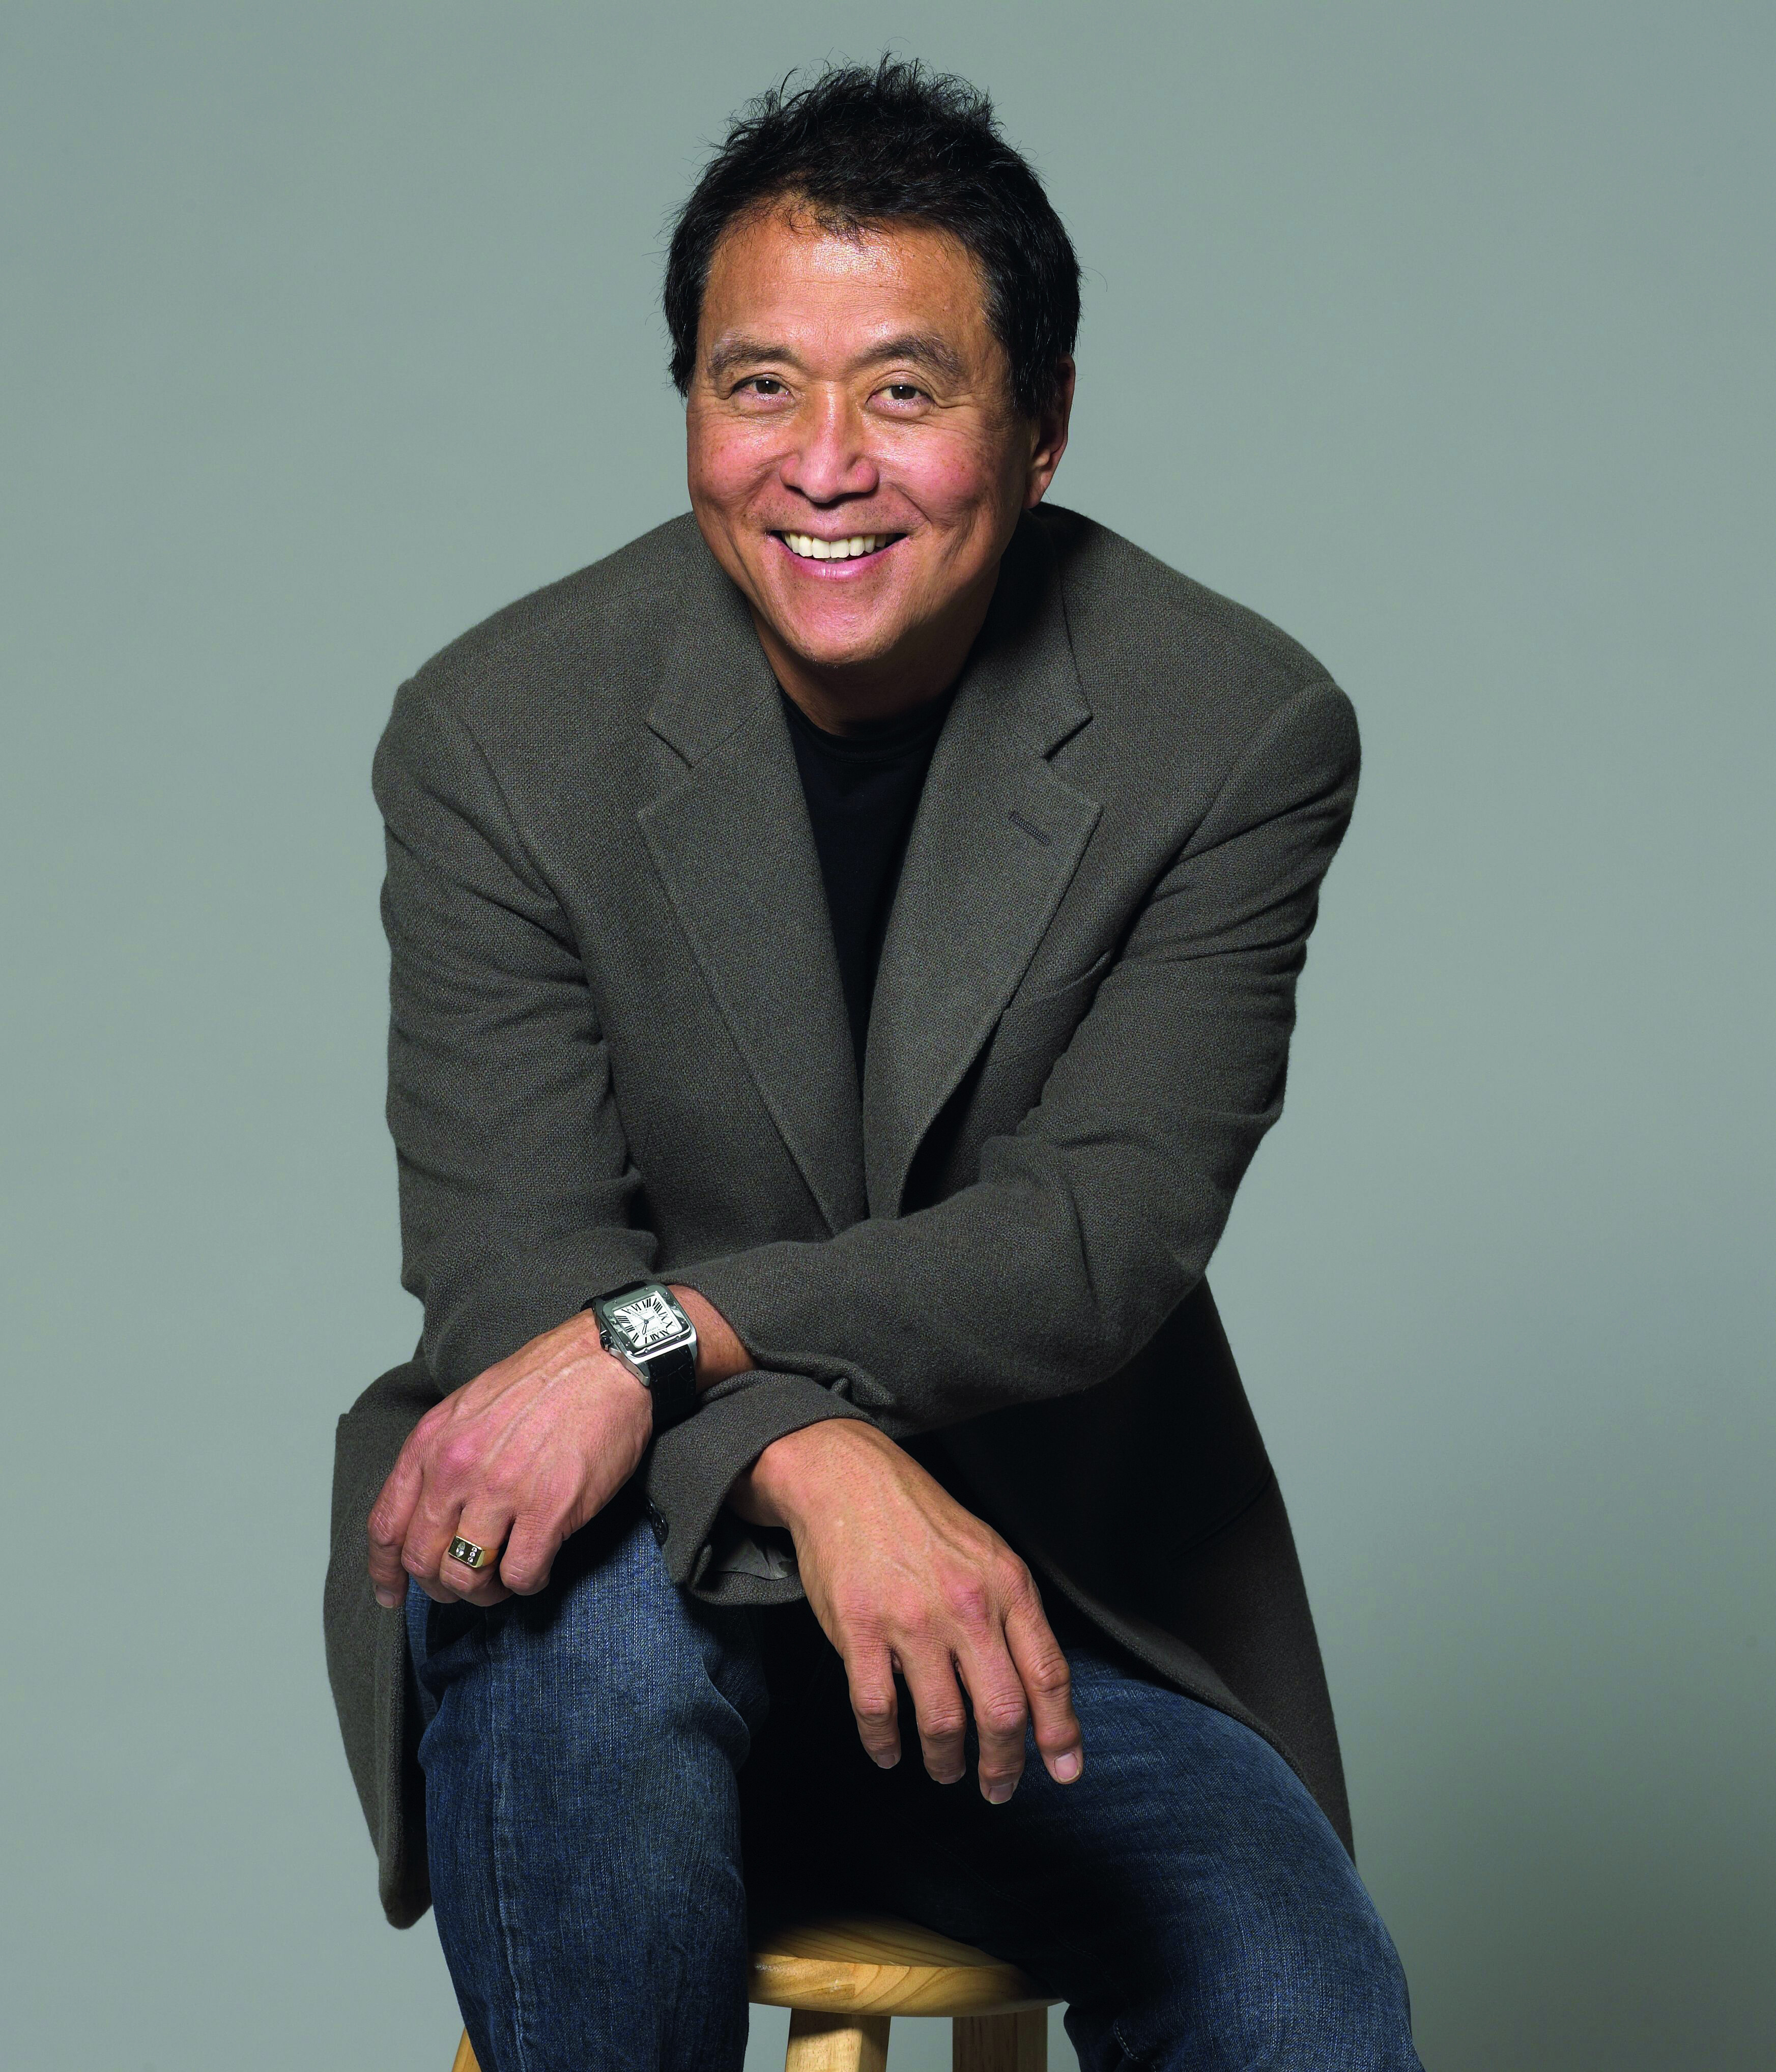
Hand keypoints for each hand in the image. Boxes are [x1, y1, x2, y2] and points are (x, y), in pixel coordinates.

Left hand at [367, 1311, 652, 1609]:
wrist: (606, 1360)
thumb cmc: (544, 1380)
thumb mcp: (470, 1405)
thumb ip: (442, 1455)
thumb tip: (431, 1510)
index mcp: (433, 1442)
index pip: (386, 1526)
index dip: (385, 1572)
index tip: (392, 1594)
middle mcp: (457, 1469)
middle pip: (422, 1559)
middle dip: (440, 1585)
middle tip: (464, 1585)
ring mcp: (502, 1490)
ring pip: (467, 1575)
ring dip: (483, 1590)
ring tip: (502, 1580)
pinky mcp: (549, 1509)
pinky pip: (521, 1574)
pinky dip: (528, 1583)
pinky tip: (540, 1566)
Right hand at [732, 1421, 1083, 1801]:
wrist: (847, 1478)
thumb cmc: (922, 1519)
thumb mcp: (988, 1551)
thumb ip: (1013, 1615)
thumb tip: (1036, 1690)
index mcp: (1007, 1584)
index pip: (1048, 1674)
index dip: (1060, 1732)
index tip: (1064, 1771)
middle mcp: (966, 1605)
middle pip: (1001, 1710)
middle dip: (1003, 1764)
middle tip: (998, 1788)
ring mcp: (911, 1620)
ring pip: (942, 1721)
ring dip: (946, 1761)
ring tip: (946, 1770)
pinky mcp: (858, 1629)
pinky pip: (877, 1709)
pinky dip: (884, 1744)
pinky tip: (889, 1752)